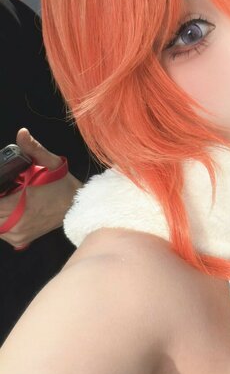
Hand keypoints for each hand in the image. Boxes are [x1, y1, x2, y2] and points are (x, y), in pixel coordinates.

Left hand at [0, 129, 78, 248]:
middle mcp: (19, 223)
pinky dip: (0, 221)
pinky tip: (8, 211)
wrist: (78, 206)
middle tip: (5, 191)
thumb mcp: (51, 162)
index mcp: (23, 204)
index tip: (2, 187)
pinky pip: (0, 232)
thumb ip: (33, 148)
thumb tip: (21, 133)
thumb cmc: (63, 184)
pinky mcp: (20, 240)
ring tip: (7, 198)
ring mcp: (18, 234)